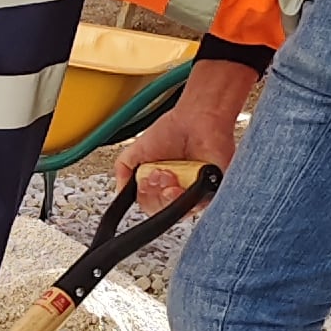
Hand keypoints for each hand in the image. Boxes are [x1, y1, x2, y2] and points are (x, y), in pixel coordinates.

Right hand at [111, 53, 259, 206]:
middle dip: (155, 193)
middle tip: (159, 174)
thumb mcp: (136, 151)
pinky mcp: (210, 192)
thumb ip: (123, 171)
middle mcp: (177, 191)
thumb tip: (120, 192)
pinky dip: (185, 196)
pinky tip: (181, 182)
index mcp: (160, 185)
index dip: (145, 195)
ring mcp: (194, 193)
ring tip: (170, 173)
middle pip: (160, 211)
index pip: (149, 205)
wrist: (197, 118)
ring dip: (168, 194)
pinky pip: (196, 207)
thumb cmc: (173, 131)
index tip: (146, 179)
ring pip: (177, 211)